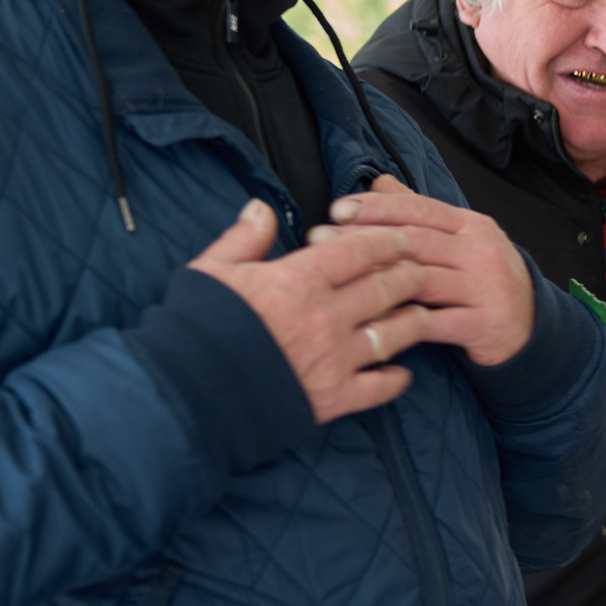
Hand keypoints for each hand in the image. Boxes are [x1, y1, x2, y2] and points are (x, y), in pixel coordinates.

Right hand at [190, 198, 427, 423]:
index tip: (401, 238)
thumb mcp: (212, 271)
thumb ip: (244, 239)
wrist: (186, 392)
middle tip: (419, 271)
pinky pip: (380, 388)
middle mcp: (326, 317)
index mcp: (298, 280)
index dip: (387, 242)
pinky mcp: (334, 397)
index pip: (359, 251)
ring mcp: (335, 359)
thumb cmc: (195, 329)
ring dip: (413, 321)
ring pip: (395, 334)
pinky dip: (396, 380)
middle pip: (387, 288)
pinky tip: (402, 373)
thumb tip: (261, 208)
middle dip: (410, 275)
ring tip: (420, 313)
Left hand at [319, 176, 535, 366]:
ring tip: (335, 280)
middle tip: (319, 239)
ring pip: (422, 279)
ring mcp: (486, 289)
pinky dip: (399, 323)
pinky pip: (435, 323)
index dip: (377, 207)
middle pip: (415, 241)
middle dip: (363, 239)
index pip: (420, 209)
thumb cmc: (483, 282)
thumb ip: (420, 214)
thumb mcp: (460, 241)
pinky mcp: (485, 324)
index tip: (337, 208)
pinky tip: (367, 322)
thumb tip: (379, 183)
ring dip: (373, 279)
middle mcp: (482, 252)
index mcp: (472, 226)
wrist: (530, 328)